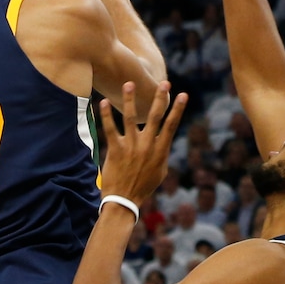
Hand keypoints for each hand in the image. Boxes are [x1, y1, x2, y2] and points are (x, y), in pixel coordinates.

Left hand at [99, 82, 186, 207]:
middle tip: (164, 83)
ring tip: (129, 84)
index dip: (177, 109)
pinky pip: (110, 128)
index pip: (171, 125)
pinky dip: (106, 115)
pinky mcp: (116, 150)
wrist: (124, 200)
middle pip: (154, 117)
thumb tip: (164, 142)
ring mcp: (131, 147)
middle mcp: (147, 146)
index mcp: (160, 150)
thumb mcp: (160, 172)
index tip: (182, 95)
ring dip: (129, 99)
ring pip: (130, 118)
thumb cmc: (143, 187)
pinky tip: (102, 102)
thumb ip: (162, 154)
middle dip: (160, 98)